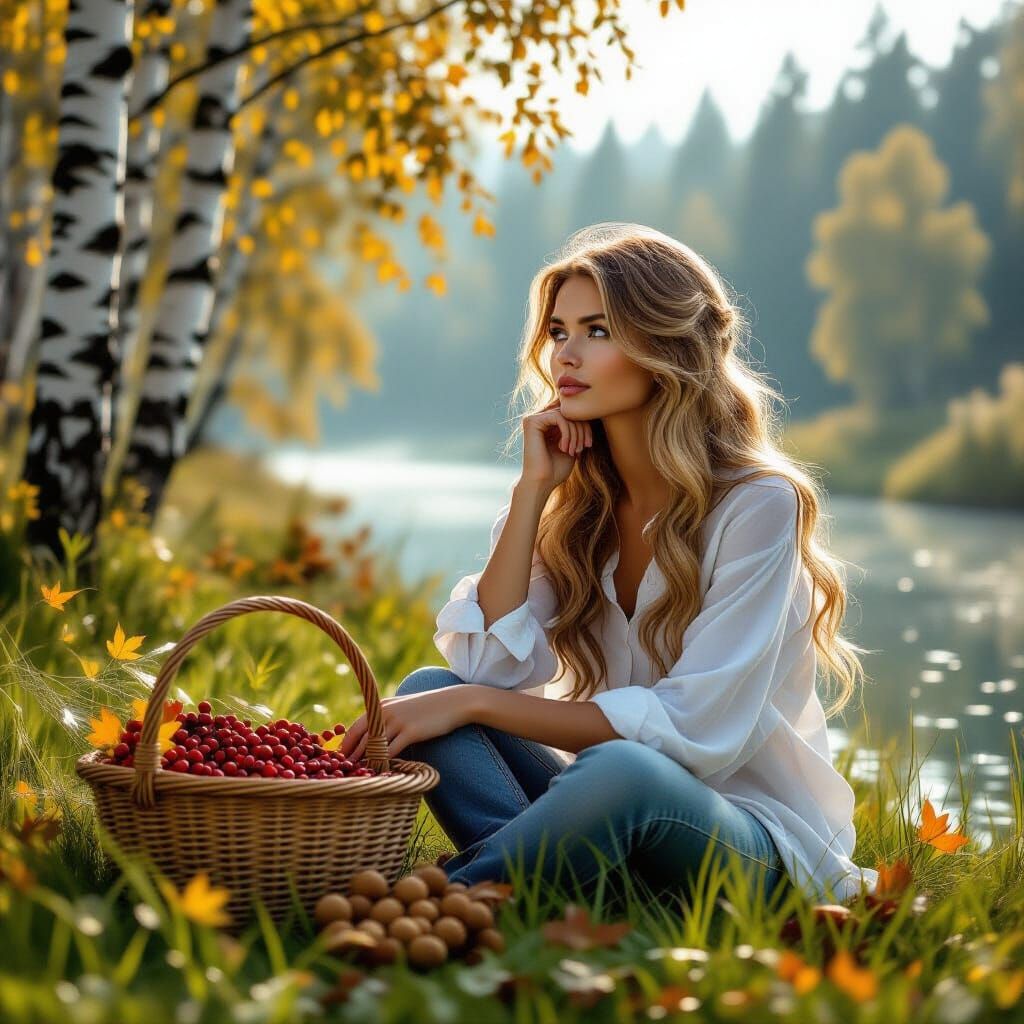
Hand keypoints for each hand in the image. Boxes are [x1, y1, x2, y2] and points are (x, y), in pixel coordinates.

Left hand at [339, 685, 479, 760]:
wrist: (453, 702)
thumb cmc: (427, 708)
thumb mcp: (402, 707)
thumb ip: (385, 718)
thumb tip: (371, 736)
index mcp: (379, 706)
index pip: (354, 728)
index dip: (345, 746)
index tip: (339, 761)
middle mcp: (384, 712)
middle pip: (360, 740)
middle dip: (351, 758)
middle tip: (345, 774)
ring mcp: (397, 722)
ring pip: (373, 747)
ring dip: (365, 764)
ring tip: (360, 777)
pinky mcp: (410, 732)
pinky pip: (391, 753)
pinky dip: (384, 765)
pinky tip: (381, 774)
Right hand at [521, 397, 593, 489]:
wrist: (541, 483)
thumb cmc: (556, 470)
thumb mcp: (572, 446)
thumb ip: (577, 430)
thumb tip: (590, 414)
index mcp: (547, 424)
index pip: (571, 414)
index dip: (584, 426)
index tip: (588, 445)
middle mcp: (539, 419)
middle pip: (569, 411)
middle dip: (582, 429)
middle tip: (583, 447)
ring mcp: (534, 419)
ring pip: (565, 414)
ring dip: (576, 433)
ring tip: (574, 450)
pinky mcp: (531, 422)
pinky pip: (558, 417)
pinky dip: (567, 432)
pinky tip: (565, 448)